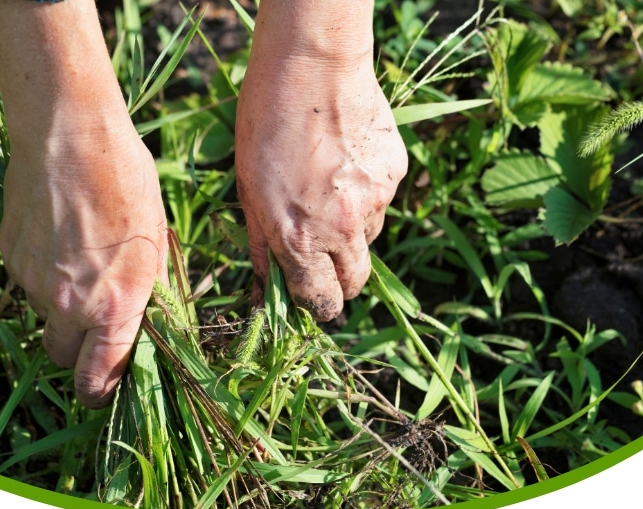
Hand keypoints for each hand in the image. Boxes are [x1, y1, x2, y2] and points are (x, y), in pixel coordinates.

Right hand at [0, 123, 166, 407]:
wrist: (70, 134)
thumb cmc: (127, 183)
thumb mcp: (156, 242)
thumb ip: (147, 293)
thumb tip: (146, 325)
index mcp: (115, 305)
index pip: (98, 378)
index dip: (102, 393)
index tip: (105, 391)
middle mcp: (68, 304)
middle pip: (62, 357)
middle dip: (78, 353)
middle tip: (95, 326)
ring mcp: (32, 281)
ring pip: (44, 317)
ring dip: (60, 308)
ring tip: (81, 261)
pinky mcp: (9, 257)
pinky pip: (26, 284)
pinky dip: (42, 276)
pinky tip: (59, 239)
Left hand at [235, 5, 407, 320]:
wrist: (312, 67)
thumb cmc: (265, 125)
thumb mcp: (247, 190)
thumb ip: (262, 245)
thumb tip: (265, 287)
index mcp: (300, 240)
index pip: (321, 302)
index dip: (318, 306)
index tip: (315, 300)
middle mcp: (343, 230)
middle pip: (355, 283)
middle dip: (341, 281)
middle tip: (325, 259)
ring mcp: (375, 201)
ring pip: (369, 238)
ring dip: (352, 231)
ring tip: (329, 188)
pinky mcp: (394, 175)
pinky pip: (381, 200)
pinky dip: (366, 193)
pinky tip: (346, 162)